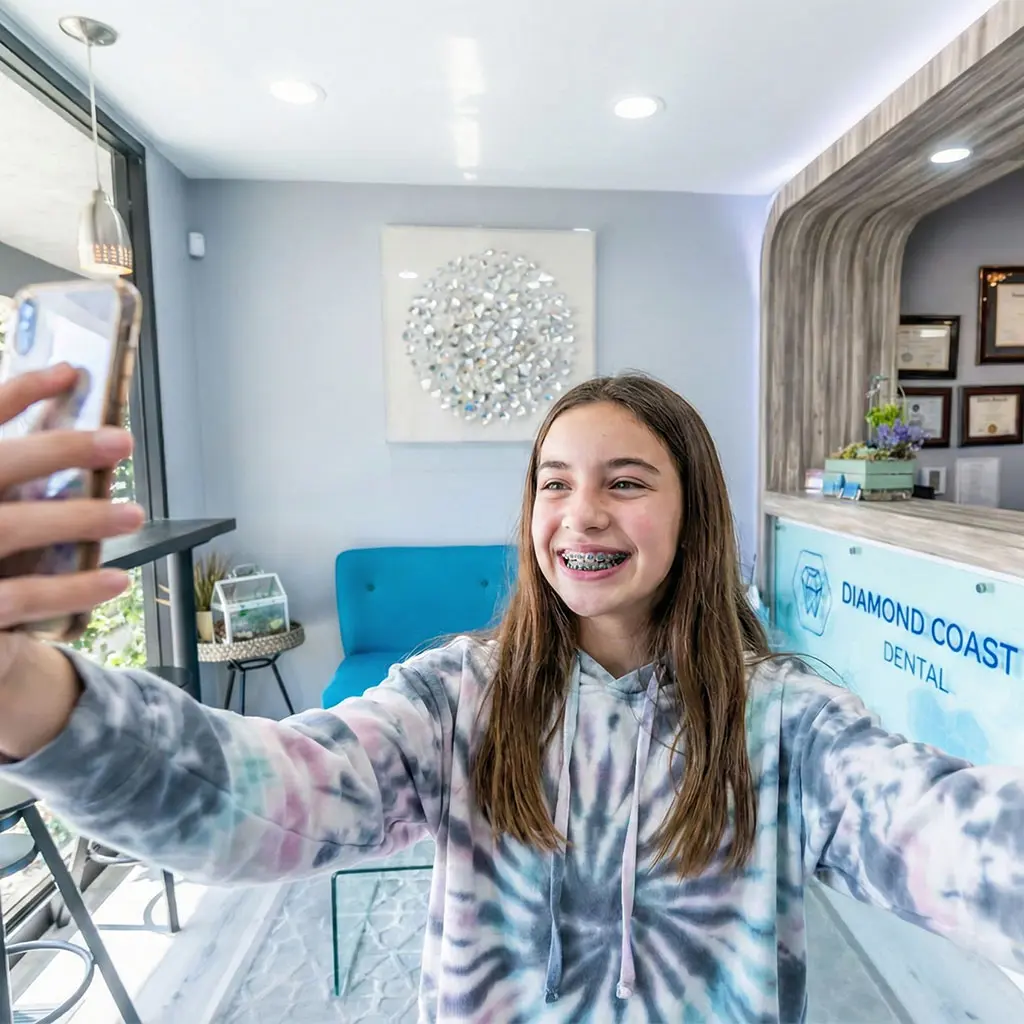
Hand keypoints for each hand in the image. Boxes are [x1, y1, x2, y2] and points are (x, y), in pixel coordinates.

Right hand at [0, 364, 143, 752]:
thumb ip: (14, 474)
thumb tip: (62, 422)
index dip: (16, 393)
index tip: (70, 373)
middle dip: (59, 448)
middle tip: (121, 439)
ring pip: (10, 529)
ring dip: (79, 517)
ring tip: (134, 512)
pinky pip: (22, 597)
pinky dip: (73, 588)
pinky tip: (115, 579)